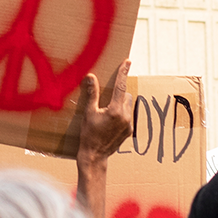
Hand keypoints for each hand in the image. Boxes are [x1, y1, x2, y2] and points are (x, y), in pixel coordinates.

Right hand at [75, 60, 131, 217]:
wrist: (94, 157)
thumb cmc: (88, 135)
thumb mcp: (88, 113)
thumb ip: (91, 94)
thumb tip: (91, 77)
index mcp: (115, 110)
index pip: (121, 86)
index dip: (123, 72)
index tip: (127, 61)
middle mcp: (125, 116)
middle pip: (126, 94)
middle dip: (118, 91)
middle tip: (107, 93)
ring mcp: (129, 124)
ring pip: (128, 105)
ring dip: (120, 102)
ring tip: (106, 109)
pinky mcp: (129, 131)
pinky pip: (127, 115)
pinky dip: (121, 112)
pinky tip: (109, 119)